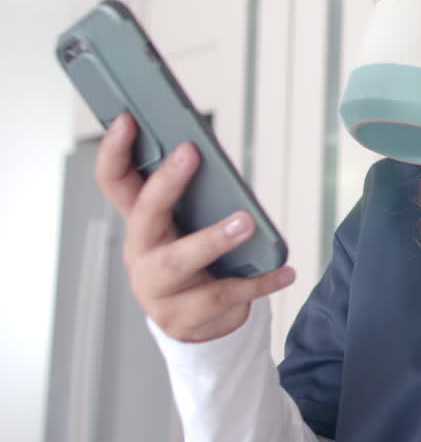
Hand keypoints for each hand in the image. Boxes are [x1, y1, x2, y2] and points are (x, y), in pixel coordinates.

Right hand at [95, 113, 295, 342]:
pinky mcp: (183, 317)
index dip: (114, 151)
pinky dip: (259, 282)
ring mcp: (156, 289)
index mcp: (140, 223)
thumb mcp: (190, 227)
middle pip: (144, 215)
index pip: (115, 182)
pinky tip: (285, 272)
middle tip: (190, 153)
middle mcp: (141, 253)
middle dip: (165, 183)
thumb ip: (197, 197)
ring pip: (179, 261)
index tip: (127, 120)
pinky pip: (224, 294)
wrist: (197, 321)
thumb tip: (217, 158)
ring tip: (246, 222)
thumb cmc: (195, 261)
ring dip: (213, 238)